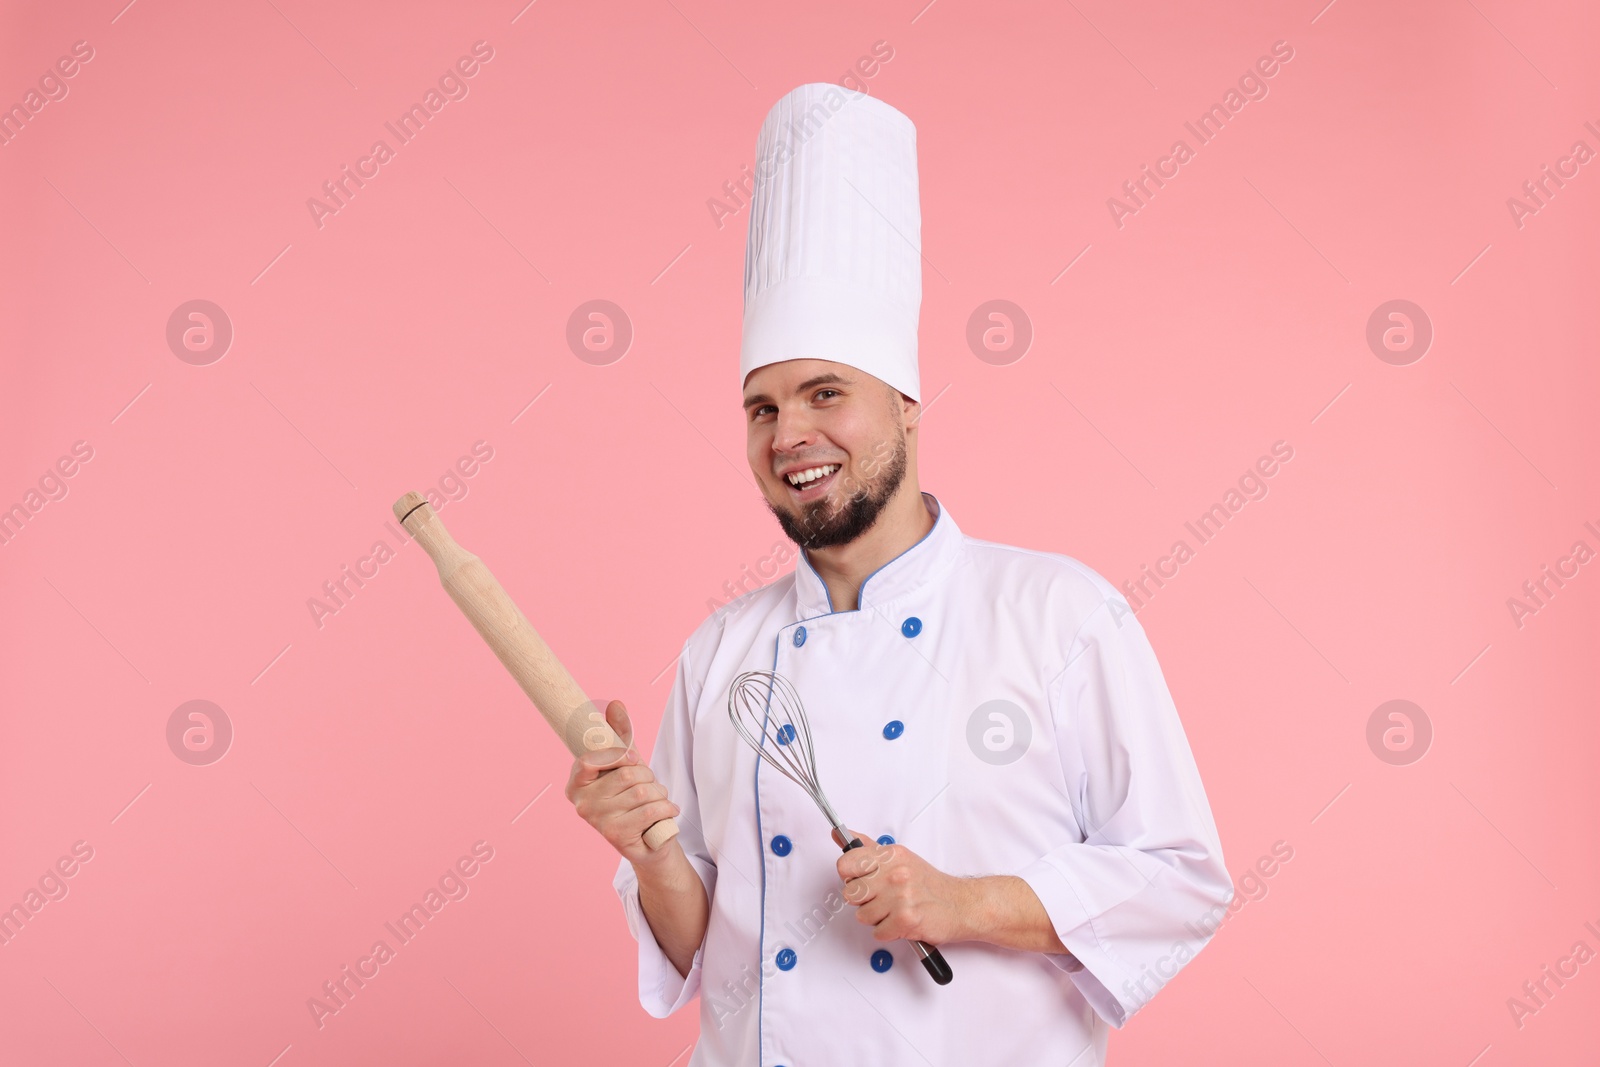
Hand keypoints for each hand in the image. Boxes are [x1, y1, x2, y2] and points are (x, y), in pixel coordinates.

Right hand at [564, 700, 680, 867]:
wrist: (650, 841)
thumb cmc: (635, 798)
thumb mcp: (627, 763)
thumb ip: (620, 734)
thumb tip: (615, 704)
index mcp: (577, 783)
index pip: (590, 758)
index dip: (618, 755)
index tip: (632, 758)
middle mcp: (582, 804)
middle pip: (626, 774)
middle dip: (648, 777)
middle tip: (651, 787)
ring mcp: (597, 822)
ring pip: (641, 792)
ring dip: (660, 794)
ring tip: (658, 801)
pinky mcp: (616, 837)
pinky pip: (650, 811)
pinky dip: (667, 809)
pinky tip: (667, 812)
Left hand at [833, 827, 975, 944]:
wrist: (960, 905)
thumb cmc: (928, 884)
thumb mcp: (899, 857)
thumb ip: (868, 848)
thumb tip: (841, 835)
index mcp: (890, 855)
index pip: (846, 864)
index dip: (849, 876)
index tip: (860, 879)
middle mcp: (895, 874)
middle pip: (850, 893)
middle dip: (864, 900)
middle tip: (882, 898)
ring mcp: (900, 897)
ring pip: (862, 916)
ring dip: (877, 918)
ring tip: (894, 910)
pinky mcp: (906, 920)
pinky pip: (878, 932)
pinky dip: (889, 932)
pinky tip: (901, 922)